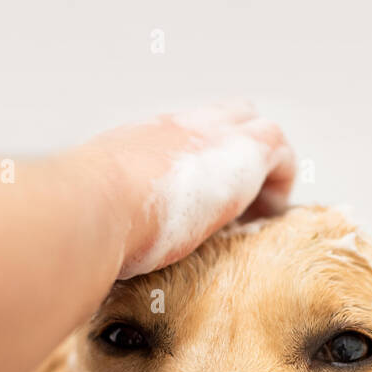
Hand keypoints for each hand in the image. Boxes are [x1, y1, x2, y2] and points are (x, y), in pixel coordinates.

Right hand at [78, 101, 296, 279]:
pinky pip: (280, 151)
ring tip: (258, 216)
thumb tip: (102, 254)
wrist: (98, 205)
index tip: (203, 201)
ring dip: (264, 171)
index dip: (202, 163)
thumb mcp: (100, 214)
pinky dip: (280, 183)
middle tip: (240, 206)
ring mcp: (214, 134)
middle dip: (240, 157)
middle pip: (227, 117)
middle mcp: (180, 129)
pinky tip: (266, 218)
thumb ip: (111, 222)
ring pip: (258, 129)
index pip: (184, 137)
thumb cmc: (91, 222)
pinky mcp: (246, 151)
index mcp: (144, 142)